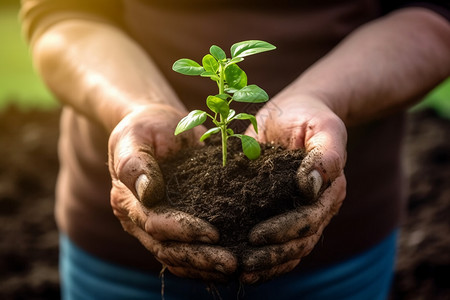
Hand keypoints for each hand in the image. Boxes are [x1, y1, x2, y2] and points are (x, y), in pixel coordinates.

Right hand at [108, 104, 236, 281]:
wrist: (155, 126)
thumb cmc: (144, 128)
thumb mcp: (133, 138)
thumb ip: (135, 163)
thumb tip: (148, 191)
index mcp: (127, 200)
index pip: (154, 224)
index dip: (183, 231)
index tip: (212, 234)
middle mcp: (140, 219)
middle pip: (167, 248)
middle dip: (199, 257)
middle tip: (231, 263)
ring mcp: (157, 225)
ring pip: (177, 256)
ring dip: (204, 265)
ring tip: (235, 269)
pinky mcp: (175, 223)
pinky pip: (186, 249)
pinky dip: (204, 261)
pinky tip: (228, 265)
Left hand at [241, 96, 346, 283]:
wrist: (296, 113)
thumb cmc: (309, 116)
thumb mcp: (323, 126)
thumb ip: (325, 154)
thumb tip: (310, 187)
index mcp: (330, 190)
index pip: (310, 220)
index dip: (285, 232)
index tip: (256, 236)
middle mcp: (317, 207)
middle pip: (300, 243)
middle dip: (272, 255)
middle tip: (243, 263)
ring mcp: (300, 212)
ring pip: (290, 250)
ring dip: (268, 264)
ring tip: (240, 272)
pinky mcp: (281, 211)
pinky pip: (278, 242)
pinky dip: (264, 258)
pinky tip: (242, 265)